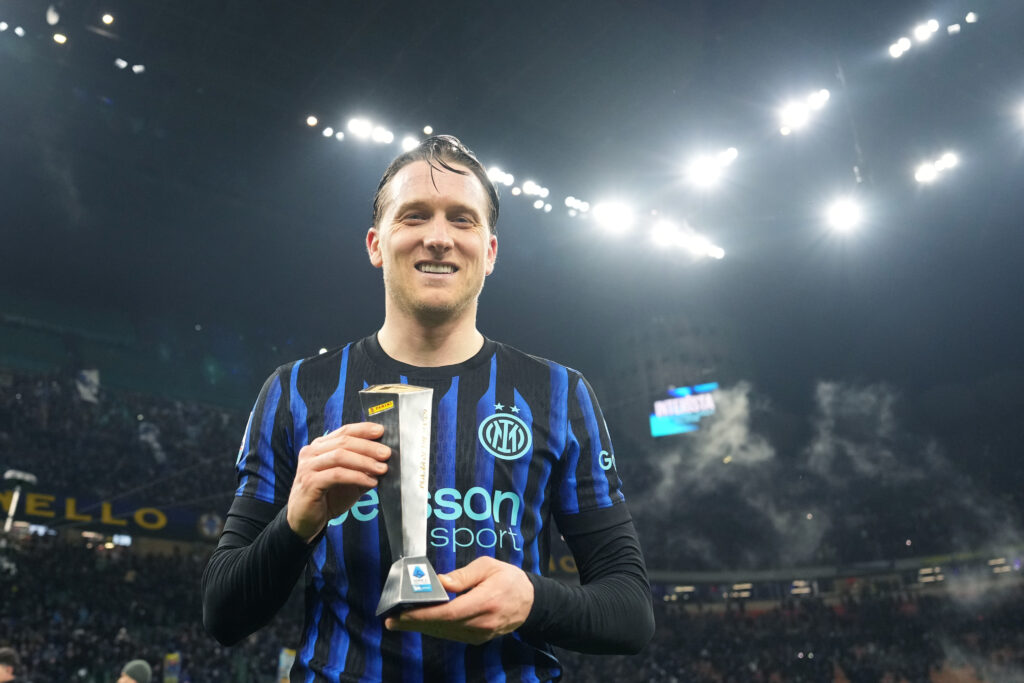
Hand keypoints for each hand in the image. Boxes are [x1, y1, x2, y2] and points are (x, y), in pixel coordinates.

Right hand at [286, 422, 390, 541]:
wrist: (306, 521)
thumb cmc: (327, 498)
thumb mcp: (349, 480)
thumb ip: (362, 469)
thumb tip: (383, 460)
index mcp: (320, 447)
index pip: (344, 431)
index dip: (363, 429)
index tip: (381, 431)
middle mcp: (311, 452)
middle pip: (344, 442)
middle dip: (368, 447)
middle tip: (386, 454)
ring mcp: (308, 466)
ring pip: (340, 456)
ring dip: (364, 462)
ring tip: (381, 469)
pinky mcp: (310, 482)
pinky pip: (337, 475)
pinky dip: (357, 477)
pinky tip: (370, 482)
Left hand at [385, 556, 533, 643]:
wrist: (531, 602)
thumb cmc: (509, 579)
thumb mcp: (488, 566)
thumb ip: (463, 575)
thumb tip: (440, 582)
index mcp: (485, 601)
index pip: (448, 612)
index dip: (424, 614)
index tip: (404, 613)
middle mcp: (482, 623)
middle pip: (442, 626)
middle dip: (415, 623)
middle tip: (391, 620)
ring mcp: (480, 634)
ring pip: (445, 633)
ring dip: (422, 627)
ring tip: (400, 621)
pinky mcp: (478, 638)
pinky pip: (452, 635)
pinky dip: (435, 629)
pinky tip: (421, 623)